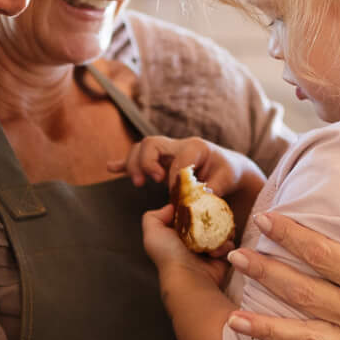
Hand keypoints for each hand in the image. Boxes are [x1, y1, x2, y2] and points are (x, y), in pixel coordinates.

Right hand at [117, 134, 260, 199]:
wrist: (228, 167)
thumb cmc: (228, 173)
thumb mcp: (228, 179)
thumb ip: (215, 186)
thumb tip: (200, 195)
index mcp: (195, 147)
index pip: (178, 158)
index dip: (174, 177)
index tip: (177, 195)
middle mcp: (178, 146)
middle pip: (151, 144)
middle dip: (146, 163)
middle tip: (149, 183)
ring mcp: (167, 152)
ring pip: (141, 149)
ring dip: (134, 164)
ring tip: (139, 183)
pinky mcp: (160, 162)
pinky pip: (138, 158)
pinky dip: (124, 163)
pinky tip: (111, 168)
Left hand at [140, 204, 228, 286]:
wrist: (188, 278)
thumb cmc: (169, 257)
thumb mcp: (152, 233)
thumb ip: (153, 216)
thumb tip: (170, 207)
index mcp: (176, 235)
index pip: (187, 216)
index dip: (193, 208)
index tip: (199, 202)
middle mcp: (191, 242)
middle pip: (205, 222)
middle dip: (211, 219)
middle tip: (211, 219)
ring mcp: (207, 250)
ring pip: (220, 231)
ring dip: (220, 233)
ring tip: (214, 238)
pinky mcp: (221, 258)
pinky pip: (229, 245)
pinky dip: (225, 246)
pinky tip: (217, 251)